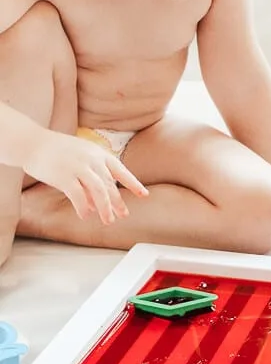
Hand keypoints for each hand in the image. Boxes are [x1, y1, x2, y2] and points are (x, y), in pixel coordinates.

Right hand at [22, 129, 148, 223]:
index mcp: (98, 153)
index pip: (121, 170)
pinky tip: (85, 215)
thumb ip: (92, 176)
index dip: (133, 183)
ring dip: (105, 208)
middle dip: (117, 202)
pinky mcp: (63, 176)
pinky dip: (84, 207)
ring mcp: (78, 167)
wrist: (33, 142)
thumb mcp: (81, 156)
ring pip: (99, 191)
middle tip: (123, 215)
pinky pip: (78, 195)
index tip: (144, 195)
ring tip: (108, 220)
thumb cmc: (58, 151)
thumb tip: (100, 202)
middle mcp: (92, 159)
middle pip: (110, 184)